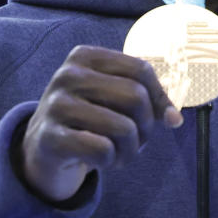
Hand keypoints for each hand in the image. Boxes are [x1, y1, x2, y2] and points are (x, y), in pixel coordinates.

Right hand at [18, 45, 183, 201]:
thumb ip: (148, 100)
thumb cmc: (89, 118)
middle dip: (146, 127)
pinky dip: (110, 161)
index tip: (159, 117)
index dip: (159, 97)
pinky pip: (102, 150)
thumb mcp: (113, 98)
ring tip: (119, 152)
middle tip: (137, 140)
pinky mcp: (50, 137)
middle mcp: (68, 75)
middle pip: (135, 97)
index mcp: (85, 57)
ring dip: (130, 150)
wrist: (42, 148)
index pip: (141, 69)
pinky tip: (99, 160)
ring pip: (123, 128)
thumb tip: (174, 118)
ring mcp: (56, 105)